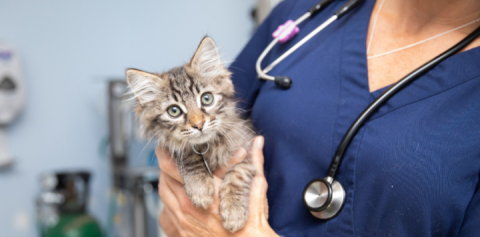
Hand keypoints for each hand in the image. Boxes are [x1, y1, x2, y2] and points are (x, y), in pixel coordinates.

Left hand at [156, 136, 277, 236]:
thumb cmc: (252, 224)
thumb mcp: (257, 189)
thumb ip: (256, 162)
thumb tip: (257, 141)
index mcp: (205, 191)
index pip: (172, 166)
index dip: (167, 152)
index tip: (170, 144)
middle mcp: (188, 206)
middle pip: (163, 177)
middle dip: (169, 165)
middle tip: (175, 156)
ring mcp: (182, 221)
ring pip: (163, 193)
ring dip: (167, 181)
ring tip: (175, 174)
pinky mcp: (181, 233)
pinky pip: (165, 212)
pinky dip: (168, 201)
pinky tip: (177, 197)